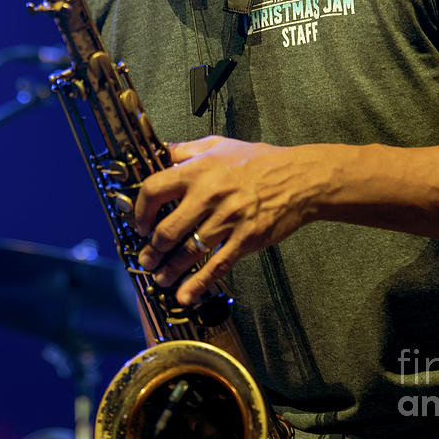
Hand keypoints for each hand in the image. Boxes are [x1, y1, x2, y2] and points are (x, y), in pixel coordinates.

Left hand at [134, 136, 324, 305]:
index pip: (154, 190)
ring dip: (169, 269)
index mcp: (199, 170)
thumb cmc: (259, 160)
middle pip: (167, 230)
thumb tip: (158, 153)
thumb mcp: (218, 144)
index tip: (140, 223)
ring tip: (161, 276)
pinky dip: (197, 284)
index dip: (140, 211)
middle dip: (152, 249)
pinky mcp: (246, 239)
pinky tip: (185, 294)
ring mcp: (228, 219)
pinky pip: (216, 266)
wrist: (299, 177)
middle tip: (147, 257)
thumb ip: (185, 150)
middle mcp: (209, 195)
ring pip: (187, 252)